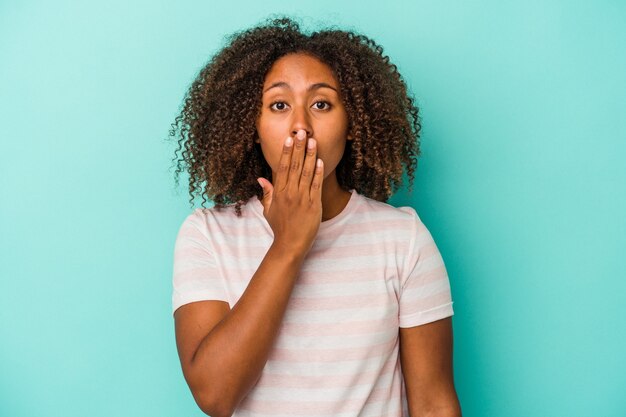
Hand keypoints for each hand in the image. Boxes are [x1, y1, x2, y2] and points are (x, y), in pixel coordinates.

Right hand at [257, 129, 323, 255]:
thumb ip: (266, 193)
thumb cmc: (280, 227)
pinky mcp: (314, 205)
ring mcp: (302, 199)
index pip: (283, 168)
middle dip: (299, 148)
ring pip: (306, 173)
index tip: (289, 139)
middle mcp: (290, 193)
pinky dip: (318, 172)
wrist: (290, 245)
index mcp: (279, 193)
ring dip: (310, 156)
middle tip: (302, 133)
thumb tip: (260, 179)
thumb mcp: (268, 210)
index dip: (286, 153)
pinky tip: (320, 161)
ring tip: (313, 141)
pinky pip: (316, 185)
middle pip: (295, 166)